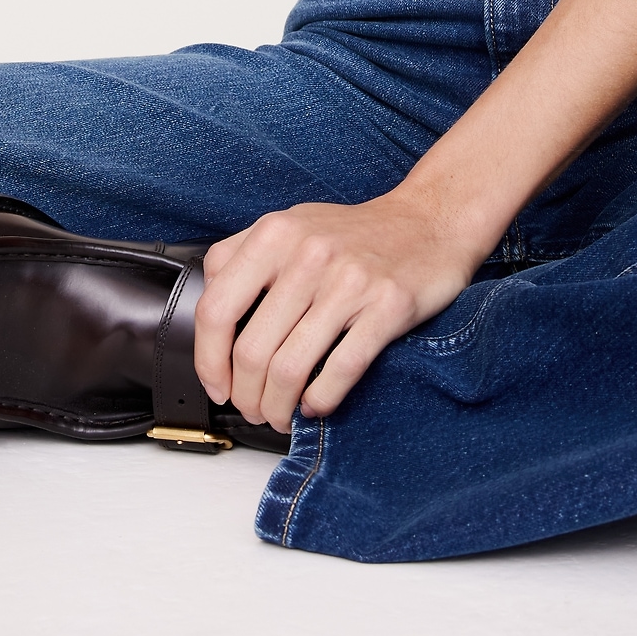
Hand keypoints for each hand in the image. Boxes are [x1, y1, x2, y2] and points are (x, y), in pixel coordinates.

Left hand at [192, 188, 481, 433]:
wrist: (429, 220)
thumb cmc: (353, 233)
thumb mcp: (290, 225)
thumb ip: (242, 257)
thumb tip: (209, 317)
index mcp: (274, 234)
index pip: (216, 309)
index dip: (207, 360)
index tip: (217, 385)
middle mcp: (308, 254)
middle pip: (251, 350)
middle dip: (246, 395)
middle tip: (253, 408)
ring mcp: (349, 281)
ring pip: (290, 368)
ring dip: (278, 407)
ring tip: (280, 414)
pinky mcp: (388, 306)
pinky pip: (340, 371)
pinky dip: (320, 401)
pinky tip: (316, 404)